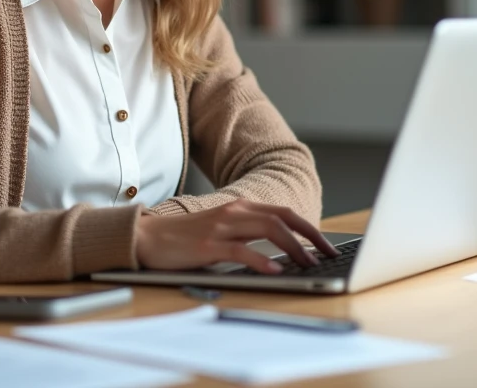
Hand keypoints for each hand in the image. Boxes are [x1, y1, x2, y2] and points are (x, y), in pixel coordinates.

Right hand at [135, 199, 339, 273]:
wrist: (147, 237)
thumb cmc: (185, 239)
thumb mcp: (221, 231)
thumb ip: (247, 235)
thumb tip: (281, 253)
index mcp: (240, 207)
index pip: (284, 214)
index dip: (310, 228)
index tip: (327, 246)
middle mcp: (234, 212)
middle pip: (283, 219)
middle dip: (311, 236)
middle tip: (330, 255)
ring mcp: (221, 227)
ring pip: (268, 230)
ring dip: (294, 248)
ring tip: (310, 264)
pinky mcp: (208, 245)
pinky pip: (241, 250)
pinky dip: (263, 260)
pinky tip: (277, 270)